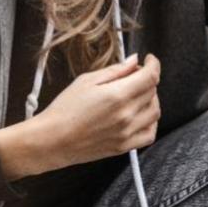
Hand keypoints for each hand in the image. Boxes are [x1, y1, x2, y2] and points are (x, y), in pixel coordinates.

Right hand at [39, 53, 161, 168]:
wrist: (52, 140)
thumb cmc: (64, 109)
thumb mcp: (86, 81)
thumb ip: (115, 70)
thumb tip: (134, 61)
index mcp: (118, 95)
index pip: (150, 76)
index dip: (153, 64)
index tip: (149, 60)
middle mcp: (127, 115)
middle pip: (153, 92)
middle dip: (147, 79)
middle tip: (133, 76)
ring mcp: (127, 133)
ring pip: (155, 112)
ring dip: (150, 99)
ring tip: (136, 95)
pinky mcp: (124, 146)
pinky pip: (149, 134)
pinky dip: (150, 122)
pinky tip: (140, 116)